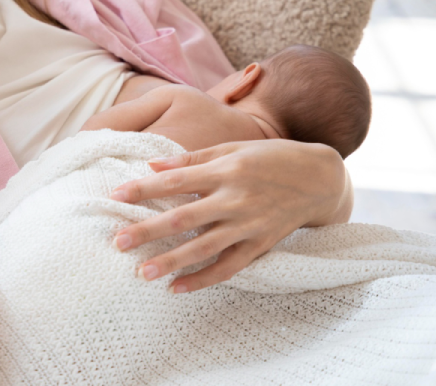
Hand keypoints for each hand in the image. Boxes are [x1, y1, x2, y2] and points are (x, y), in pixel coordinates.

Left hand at [109, 139, 348, 293]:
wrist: (320, 178)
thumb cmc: (269, 157)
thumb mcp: (231, 148)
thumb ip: (191, 159)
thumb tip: (151, 166)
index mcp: (225, 170)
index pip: (175, 180)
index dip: (144, 188)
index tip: (115, 195)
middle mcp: (236, 198)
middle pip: (184, 218)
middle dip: (149, 230)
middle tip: (118, 242)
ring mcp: (249, 224)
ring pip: (204, 248)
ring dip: (172, 262)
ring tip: (142, 273)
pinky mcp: (261, 245)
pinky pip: (229, 267)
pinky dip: (203, 279)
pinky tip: (176, 288)